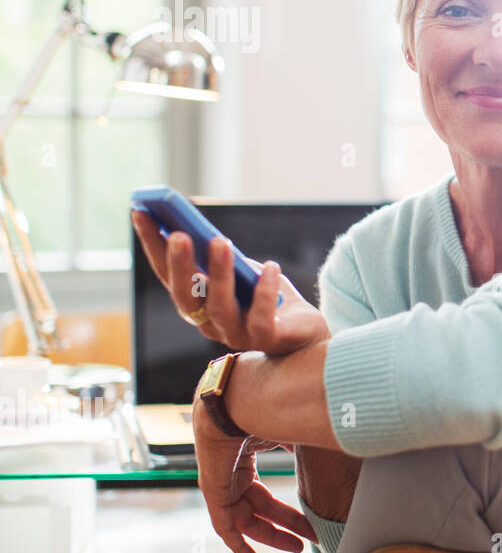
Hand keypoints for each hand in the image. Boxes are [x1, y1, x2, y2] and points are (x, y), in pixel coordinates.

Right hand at [132, 209, 328, 354]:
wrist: (308, 333)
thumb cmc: (272, 298)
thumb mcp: (245, 272)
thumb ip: (224, 259)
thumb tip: (206, 233)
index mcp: (198, 305)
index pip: (168, 276)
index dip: (152, 246)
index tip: (141, 212)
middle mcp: (211, 323)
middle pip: (186, 297)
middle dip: (180, 265)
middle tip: (179, 234)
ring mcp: (237, 335)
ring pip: (219, 307)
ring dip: (218, 273)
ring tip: (220, 241)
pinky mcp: (267, 340)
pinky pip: (261, 318)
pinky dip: (264, 291)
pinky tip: (270, 266)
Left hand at [193, 395, 316, 552]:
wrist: (235, 398)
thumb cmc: (261, 407)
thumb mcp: (288, 431)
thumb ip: (301, 445)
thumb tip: (323, 447)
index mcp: (245, 460)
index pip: (266, 496)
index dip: (286, 512)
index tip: (307, 522)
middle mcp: (231, 475)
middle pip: (261, 510)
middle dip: (287, 526)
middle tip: (310, 538)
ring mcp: (221, 484)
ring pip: (246, 521)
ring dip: (272, 537)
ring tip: (297, 548)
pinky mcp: (213, 492)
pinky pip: (224, 527)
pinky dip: (237, 545)